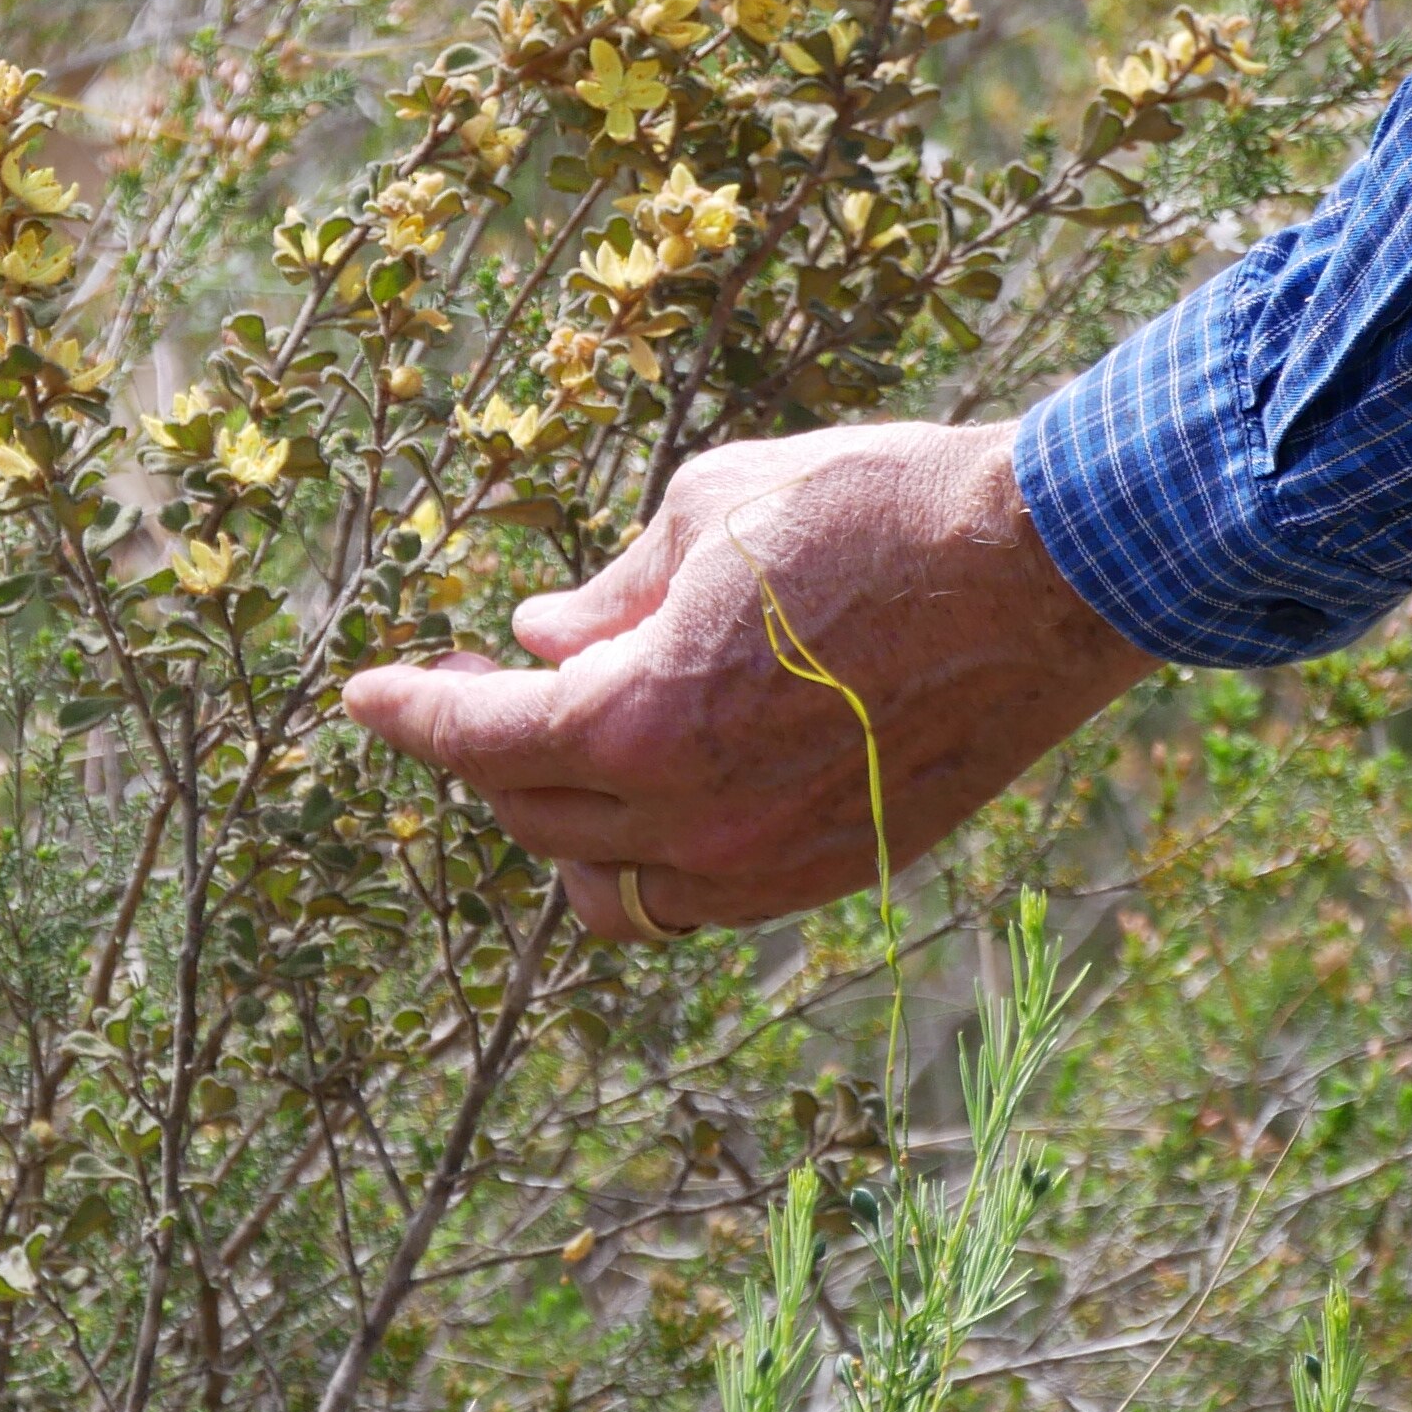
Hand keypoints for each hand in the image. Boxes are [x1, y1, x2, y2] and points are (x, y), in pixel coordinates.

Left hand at [339, 420, 1153, 944]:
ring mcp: (769, 864)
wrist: (1046, 573)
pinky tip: (660, 787)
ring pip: (609, 886)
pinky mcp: (835, 873)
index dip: (410, 713)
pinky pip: (698, 899)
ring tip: (564, 750)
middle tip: (478, 686)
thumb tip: (540, 635)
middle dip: (485, 751)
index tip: (365, 697)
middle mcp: (694, 818)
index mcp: (644, 718)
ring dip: (563, 824)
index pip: (479, 739)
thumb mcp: (707, 511)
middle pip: (532, 815)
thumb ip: (606, 589)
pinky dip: (651, 856)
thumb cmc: (874, 511)